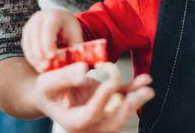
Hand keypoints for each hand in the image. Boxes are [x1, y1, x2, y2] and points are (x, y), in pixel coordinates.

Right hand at [22, 9, 83, 71]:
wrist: (60, 19)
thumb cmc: (70, 29)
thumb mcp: (75, 36)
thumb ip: (77, 48)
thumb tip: (84, 65)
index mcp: (54, 16)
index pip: (49, 29)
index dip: (48, 43)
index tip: (51, 57)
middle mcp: (40, 18)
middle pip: (36, 35)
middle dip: (39, 52)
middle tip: (45, 67)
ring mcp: (30, 24)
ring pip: (28, 42)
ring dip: (34, 57)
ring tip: (42, 69)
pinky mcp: (26, 33)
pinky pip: (26, 46)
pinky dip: (31, 57)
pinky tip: (38, 66)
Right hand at [31, 62, 154, 132]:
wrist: (50, 93)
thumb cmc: (47, 89)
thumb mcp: (47, 81)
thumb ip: (65, 77)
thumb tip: (84, 70)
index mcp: (72, 121)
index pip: (89, 115)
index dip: (101, 101)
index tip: (109, 83)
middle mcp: (89, 124)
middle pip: (111, 122)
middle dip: (126, 109)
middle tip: (136, 95)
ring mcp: (101, 115)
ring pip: (121, 113)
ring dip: (136, 101)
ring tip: (147, 89)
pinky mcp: (108, 104)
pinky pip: (124, 99)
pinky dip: (134, 90)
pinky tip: (144, 81)